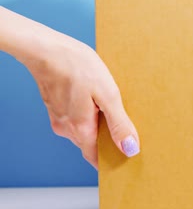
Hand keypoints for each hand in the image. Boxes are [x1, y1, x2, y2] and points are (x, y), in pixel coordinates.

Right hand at [22, 24, 139, 168]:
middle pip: (90, 144)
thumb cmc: (78, 67)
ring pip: (82, 129)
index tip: (125, 158)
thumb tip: (130, 149)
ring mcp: (58, 117)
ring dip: (97, 124)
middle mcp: (66, 129)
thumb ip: (119, 124)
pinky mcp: (55, 106)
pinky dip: (87, 113)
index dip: (111, 160)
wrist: (46, 49)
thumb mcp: (108, 94)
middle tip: (127, 128)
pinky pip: (75, 117)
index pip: (96, 158)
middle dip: (107, 139)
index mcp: (80, 130)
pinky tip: (96, 99)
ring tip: (112, 109)